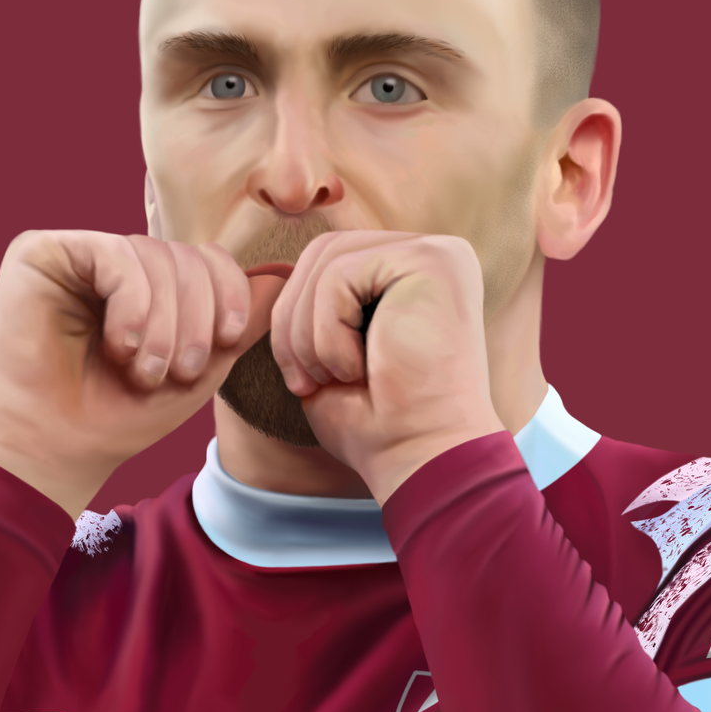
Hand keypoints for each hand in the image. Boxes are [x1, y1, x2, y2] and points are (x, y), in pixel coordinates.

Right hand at [0, 232, 284, 515]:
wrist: (53, 449)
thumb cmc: (117, 417)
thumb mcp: (197, 374)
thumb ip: (237, 327)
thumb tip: (282, 278)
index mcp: (149, 286)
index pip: (206, 259)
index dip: (229, 293)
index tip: (230, 341)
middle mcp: (113, 262)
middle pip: (184, 255)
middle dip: (196, 319)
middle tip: (178, 373)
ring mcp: (77, 254)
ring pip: (152, 254)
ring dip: (162, 324)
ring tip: (144, 372)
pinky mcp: (41, 253)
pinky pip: (113, 255)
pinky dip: (131, 306)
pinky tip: (120, 348)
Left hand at [267, 232, 507, 502]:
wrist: (420, 460)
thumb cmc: (379, 425)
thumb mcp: (330, 356)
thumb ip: (316, 307)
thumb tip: (273, 279)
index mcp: (412, 275)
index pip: (328, 261)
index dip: (296, 317)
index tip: (304, 382)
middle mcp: (432, 255)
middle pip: (322, 252)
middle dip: (293, 321)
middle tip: (305, 382)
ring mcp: (437, 254)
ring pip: (327, 260)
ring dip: (307, 332)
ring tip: (331, 378)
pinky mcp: (433, 262)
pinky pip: (340, 275)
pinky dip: (329, 332)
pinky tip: (357, 370)